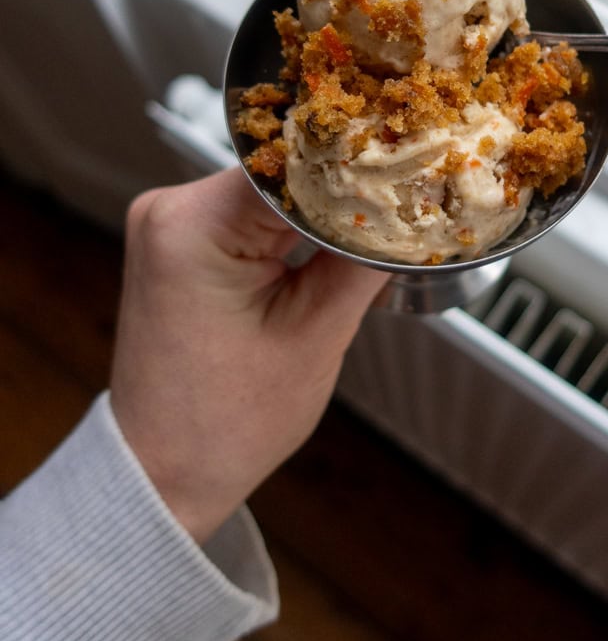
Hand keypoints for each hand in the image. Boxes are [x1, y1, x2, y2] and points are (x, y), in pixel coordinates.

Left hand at [110, 168, 388, 544]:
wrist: (162, 472)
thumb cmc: (222, 425)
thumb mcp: (314, 337)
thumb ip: (362, 261)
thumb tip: (407, 209)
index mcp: (190, 224)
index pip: (295, 168)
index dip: (359, 170)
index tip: (412, 177)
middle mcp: (170, 210)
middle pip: (283, 173)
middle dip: (347, 191)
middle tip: (411, 202)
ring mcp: (171, 223)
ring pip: (274, 191)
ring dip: (325, 211)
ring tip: (380, 230)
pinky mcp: (182, 241)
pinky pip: (254, 214)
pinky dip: (297, 228)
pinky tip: (337, 244)